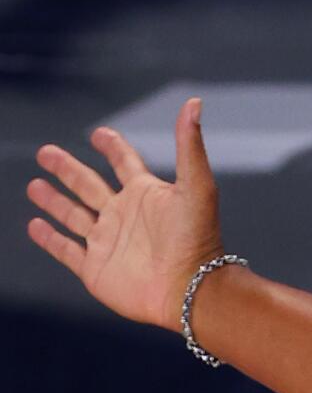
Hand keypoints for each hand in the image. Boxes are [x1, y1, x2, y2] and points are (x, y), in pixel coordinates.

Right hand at [26, 98, 223, 331]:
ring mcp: (108, 242)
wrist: (189, 290)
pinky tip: (35, 225)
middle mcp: (125, 216)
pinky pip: (66, 250)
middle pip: (89, 185)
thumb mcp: (196, 186)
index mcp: (147, 195)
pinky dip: (49, 238)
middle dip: (68, 169)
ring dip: (54, 200)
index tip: (100, 134)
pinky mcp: (95, 268)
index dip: (113, 147)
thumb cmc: (197, 239)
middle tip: (46, 152)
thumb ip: (189, 145)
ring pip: (73, 215)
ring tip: (34, 184)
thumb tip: (193, 102)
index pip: (125, 163)